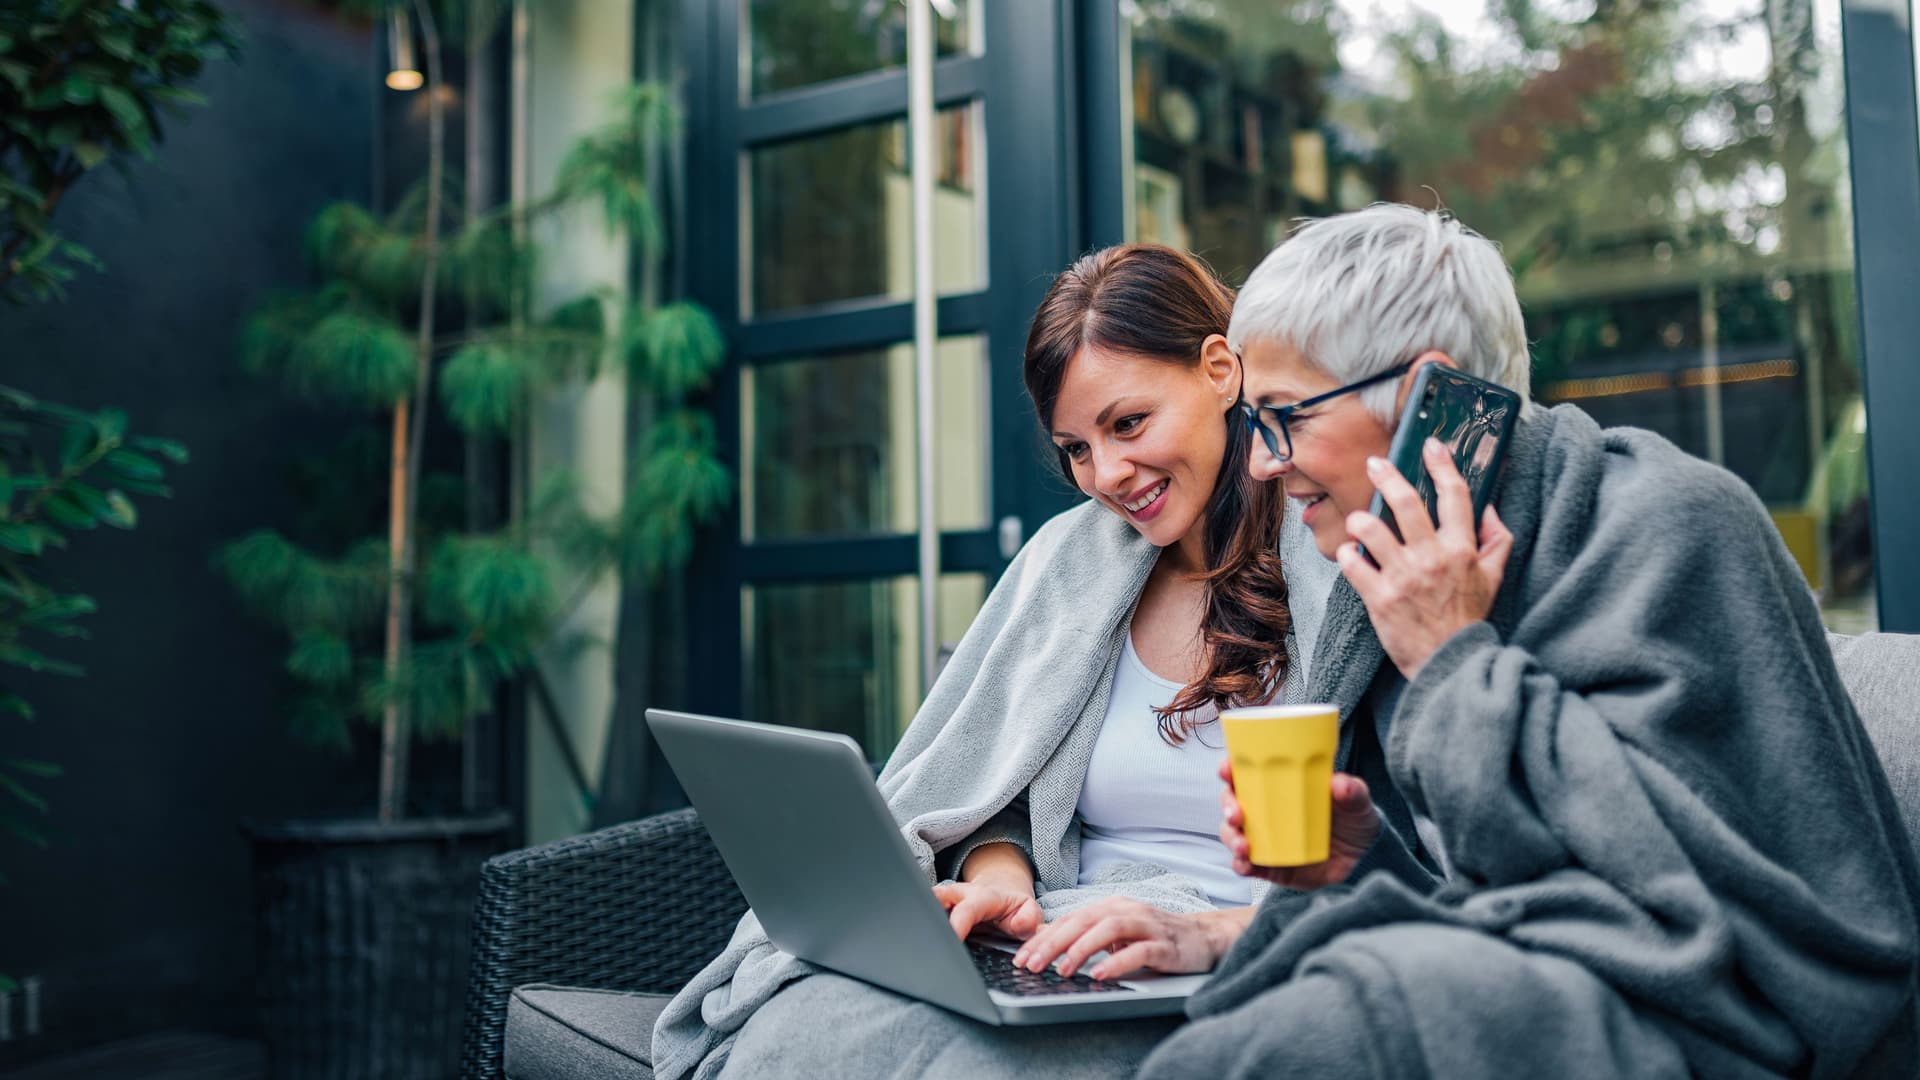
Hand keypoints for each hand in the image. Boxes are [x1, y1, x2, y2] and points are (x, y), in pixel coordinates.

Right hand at [933, 879, 1043, 940]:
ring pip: (926, 902)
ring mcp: (946, 900)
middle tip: (926, 938)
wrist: (1002, 896)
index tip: (953, 941)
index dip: (957, 925)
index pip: (967, 910)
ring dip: (922, 919)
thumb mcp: (1030, 911)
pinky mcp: (938, 908)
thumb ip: (1030, 919)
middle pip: (937, 896)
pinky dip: (923, 927)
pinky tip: (922, 942)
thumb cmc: (1014, 909)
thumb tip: (1019, 925)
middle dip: (929, 913)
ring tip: (920, 942)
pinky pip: (925, 914)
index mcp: (984, 897)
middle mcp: (960, 894)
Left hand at [1009, 897, 1245, 981]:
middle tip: (1031, 964)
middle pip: (1083, 920)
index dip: (1043, 937)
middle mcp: (1127, 910)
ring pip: (1108, 929)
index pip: (1069, 920)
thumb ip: (1089, 935)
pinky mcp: (1166, 945)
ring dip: (1081, 949)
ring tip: (1062, 969)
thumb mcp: (1119, 933)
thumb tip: (1048, 944)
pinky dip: (1117, 961)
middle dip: (1052, 943)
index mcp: (1111, 906)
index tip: (1021, 956)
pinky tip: (1100, 974)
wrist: (1205, 937)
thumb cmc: (1157, 936)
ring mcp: (1148, 925)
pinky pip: (1139, 951)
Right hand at [1217, 759, 1378, 890]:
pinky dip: (1240, 864)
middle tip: (1236, 813)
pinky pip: (1245, 865)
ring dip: (1231, 837)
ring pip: (1232, 834)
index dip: (1230, 769)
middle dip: (1227, 805)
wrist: (1363, 861)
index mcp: (1279, 787)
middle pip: (1231, 803)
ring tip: (1244, 844)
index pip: (1247, 773)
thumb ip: (1353, 792)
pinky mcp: (1268, 866)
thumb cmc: (1355, 822)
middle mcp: (1265, 811)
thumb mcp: (1358, 803)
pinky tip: (1245, 863)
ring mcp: (1264, 839)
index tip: (1227, 769)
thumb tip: (1340, 784)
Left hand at [1337, 439, 1512, 679]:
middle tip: (1374, 463)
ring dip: (1359, 519)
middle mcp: (1433, 558)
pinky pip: (1353, 564)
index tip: (1431, 445)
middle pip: (1407, 504)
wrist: (1449, 661)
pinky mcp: (1379, 597)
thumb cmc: (1467, 618)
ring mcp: (1404, 577)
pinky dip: (1346, 554)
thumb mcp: (1493, 577)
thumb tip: (1489, 508)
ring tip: (1356, 519)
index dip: (1443, 466)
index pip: (1455, 496)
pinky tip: (1349, 552)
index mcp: (1462, 549)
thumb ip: (1496, 540)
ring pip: (1372, 529)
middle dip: (1387, 476)